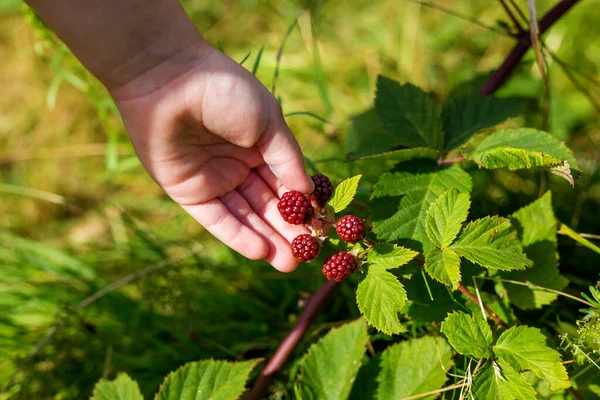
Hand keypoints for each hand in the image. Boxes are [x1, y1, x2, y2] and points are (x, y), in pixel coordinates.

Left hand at [109, 44, 313, 271]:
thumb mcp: (268, 122)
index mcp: (261, 145)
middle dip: (287, 231)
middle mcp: (239, 165)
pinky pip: (217, 219)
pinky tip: (259, 252)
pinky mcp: (188, 192)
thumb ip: (288, 159)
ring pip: (245, 216)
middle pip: (267, 205)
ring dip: (266, 239)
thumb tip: (308, 193)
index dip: (303, 207)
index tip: (321, 229)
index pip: (286, 183)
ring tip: (289, 263)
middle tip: (307, 256)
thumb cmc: (225, 92)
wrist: (168, 79)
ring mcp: (213, 180)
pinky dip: (237, 235)